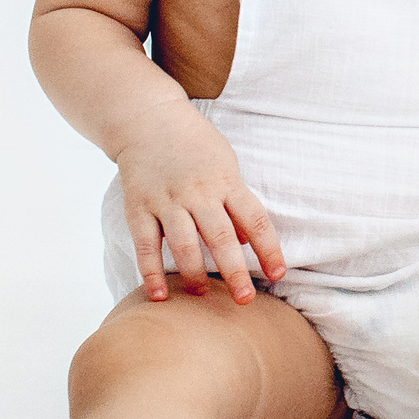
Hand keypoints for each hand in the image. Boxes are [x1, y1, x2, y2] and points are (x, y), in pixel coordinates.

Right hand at [111, 101, 284, 303]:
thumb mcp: (226, 165)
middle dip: (235, 271)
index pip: (254, 219)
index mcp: (226, 181)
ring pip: (184, 244)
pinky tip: (160, 296)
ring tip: (204, 294)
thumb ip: (236, 202)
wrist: (148, 119)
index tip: (279, 273)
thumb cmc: (195, 145)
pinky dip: (151, 273)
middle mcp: (198, 193)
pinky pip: (146, 245)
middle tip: (244, 300)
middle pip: (221, 237)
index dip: (269, 248)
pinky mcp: (139, 208)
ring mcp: (167, 200)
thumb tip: (246, 241)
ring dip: (195, 274)